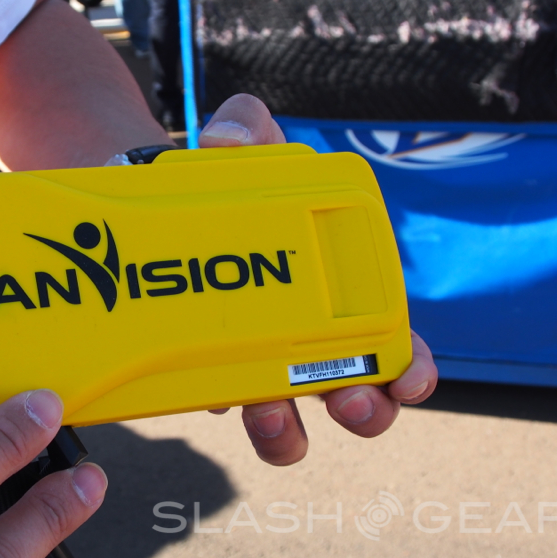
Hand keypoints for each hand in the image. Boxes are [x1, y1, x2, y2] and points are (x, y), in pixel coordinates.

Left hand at [200, 94, 438, 465]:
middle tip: (352, 403)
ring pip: (288, 418)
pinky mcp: (204, 370)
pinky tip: (213, 393)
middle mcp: (302, 337)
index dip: (408, 369)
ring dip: (289, 430)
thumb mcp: (239, 150)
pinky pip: (221, 404)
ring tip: (272, 416)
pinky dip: (222, 407)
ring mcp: (253, 360)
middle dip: (362, 409)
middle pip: (351, 393)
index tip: (408, 380)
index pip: (389, 341)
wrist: (148, 209)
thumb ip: (246, 127)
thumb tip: (230, 133)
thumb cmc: (218, 187)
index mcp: (335, 294)